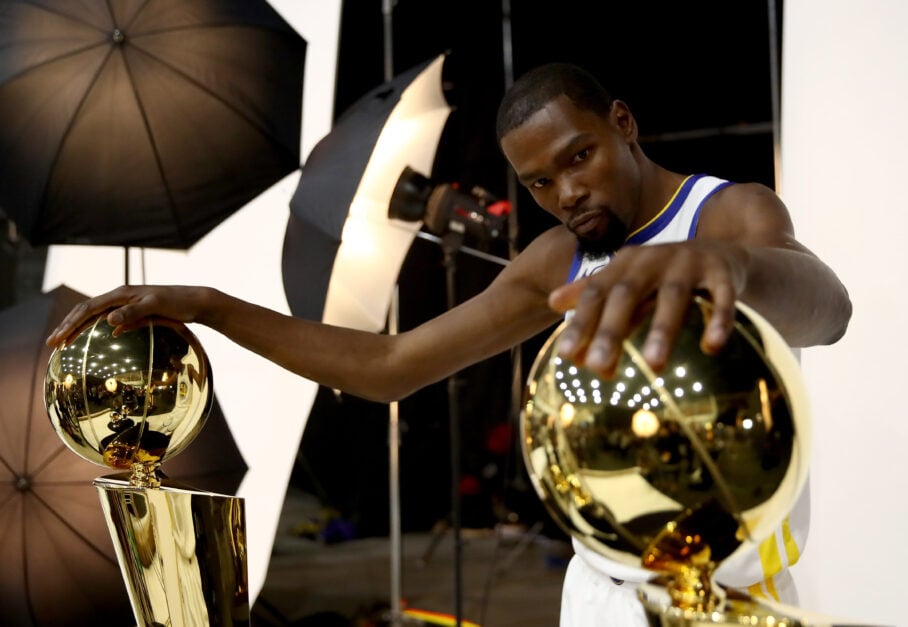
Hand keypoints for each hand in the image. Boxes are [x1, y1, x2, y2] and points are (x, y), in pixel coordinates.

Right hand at [45, 285, 208, 346]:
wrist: (195, 301)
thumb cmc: (178, 304)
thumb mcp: (156, 306)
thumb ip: (133, 312)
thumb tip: (108, 320)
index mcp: (121, 294)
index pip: (88, 308)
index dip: (70, 324)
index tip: (57, 339)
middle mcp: (120, 297)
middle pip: (86, 311)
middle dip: (67, 326)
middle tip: (52, 344)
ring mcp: (126, 304)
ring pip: (94, 315)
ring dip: (78, 328)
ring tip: (64, 343)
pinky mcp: (134, 312)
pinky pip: (107, 320)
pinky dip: (94, 330)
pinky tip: (91, 343)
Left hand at [546, 241, 746, 376]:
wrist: (721, 253)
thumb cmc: (661, 275)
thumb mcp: (625, 280)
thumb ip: (591, 293)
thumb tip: (550, 302)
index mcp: (625, 264)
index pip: (596, 294)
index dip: (581, 322)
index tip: (566, 356)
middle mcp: (652, 260)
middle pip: (628, 295)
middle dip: (612, 331)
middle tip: (596, 368)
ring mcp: (688, 263)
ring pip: (674, 297)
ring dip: (662, 330)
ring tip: (652, 365)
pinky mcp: (723, 272)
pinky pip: (723, 297)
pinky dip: (719, 320)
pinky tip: (712, 346)